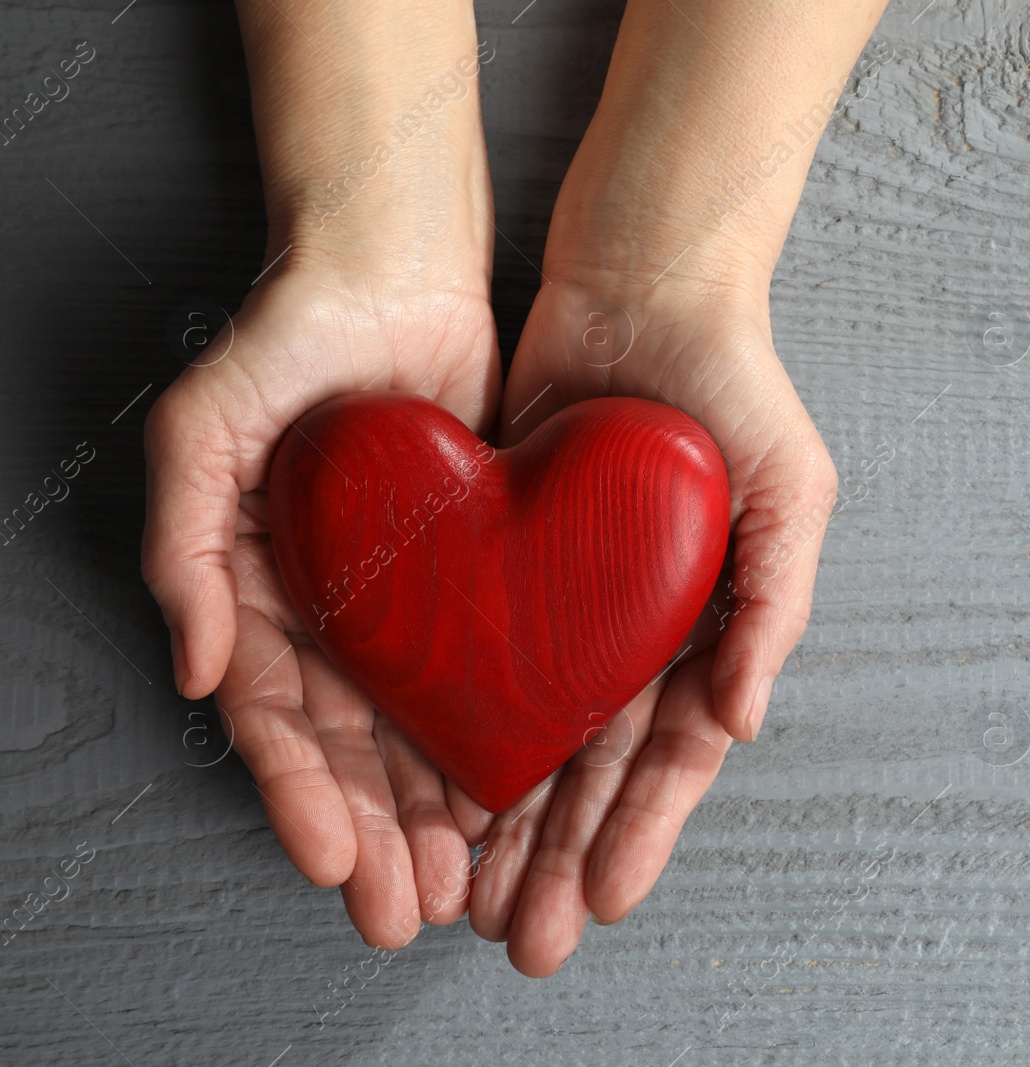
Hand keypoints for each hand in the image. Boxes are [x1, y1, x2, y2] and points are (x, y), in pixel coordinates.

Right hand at [143, 260, 500, 947]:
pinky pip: (486, 673)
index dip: (298, 795)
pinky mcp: (477, 578)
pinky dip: (494, 740)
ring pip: (419, 730)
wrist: (397, 270)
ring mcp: (406, 602)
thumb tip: (193, 670)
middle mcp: (332, 612)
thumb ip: (182, 543)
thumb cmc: (289, 339)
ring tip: (459, 883)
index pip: (275, 719)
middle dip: (372, 835)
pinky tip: (511, 799)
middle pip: (349, 749)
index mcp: (259, 592)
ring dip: (431, 814)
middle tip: (402, 908)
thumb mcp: (204, 425)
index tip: (331, 861)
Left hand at [462, 266, 837, 976]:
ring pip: (532, 738)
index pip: (673, 755)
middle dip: (564, 858)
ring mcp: (570, 606)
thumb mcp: (791, 488)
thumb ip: (775, 604)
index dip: (640, 832)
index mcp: (709, 627)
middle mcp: (637, 632)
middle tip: (526, 937)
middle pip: (594, 770)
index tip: (604, 901)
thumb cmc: (734, 382)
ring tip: (474, 898)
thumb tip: (742, 721)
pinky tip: (436, 794)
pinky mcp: (502, 566)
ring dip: (508, 825)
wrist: (641, 284)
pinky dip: (461, 734)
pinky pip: (477, 665)